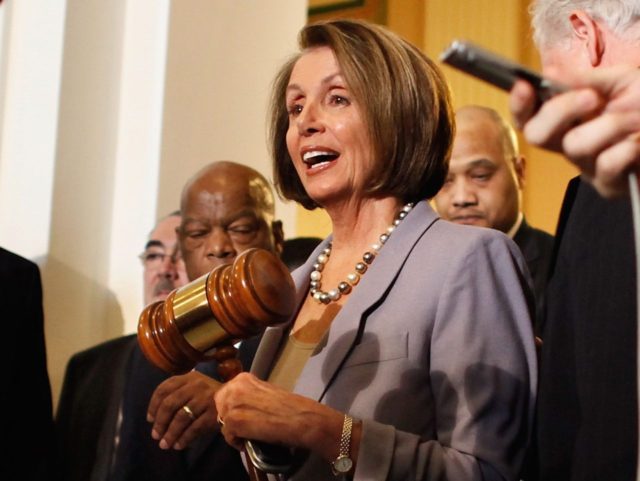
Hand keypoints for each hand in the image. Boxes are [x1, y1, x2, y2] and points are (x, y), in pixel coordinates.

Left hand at [146, 370, 221, 449]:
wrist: (237, 399)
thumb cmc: (210, 395)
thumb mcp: (194, 387)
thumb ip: (177, 394)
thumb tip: (155, 419)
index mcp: (189, 377)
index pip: (164, 388)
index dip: (153, 405)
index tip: (149, 419)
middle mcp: (196, 385)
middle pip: (170, 404)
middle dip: (160, 422)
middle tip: (155, 435)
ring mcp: (205, 399)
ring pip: (181, 418)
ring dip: (170, 433)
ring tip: (165, 444)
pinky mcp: (214, 413)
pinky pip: (195, 428)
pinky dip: (184, 438)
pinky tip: (179, 445)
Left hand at [214, 372, 351, 463]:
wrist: (300, 418)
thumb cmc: (289, 406)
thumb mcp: (266, 392)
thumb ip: (250, 395)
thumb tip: (242, 407)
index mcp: (243, 378)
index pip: (226, 393)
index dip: (233, 406)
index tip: (244, 415)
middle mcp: (234, 387)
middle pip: (220, 406)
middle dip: (229, 417)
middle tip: (244, 427)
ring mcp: (232, 404)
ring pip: (223, 422)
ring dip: (234, 431)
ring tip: (249, 435)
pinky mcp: (233, 422)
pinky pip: (227, 436)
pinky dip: (237, 442)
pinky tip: (250, 441)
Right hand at [510, 65, 639, 197]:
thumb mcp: (620, 80)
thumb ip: (584, 79)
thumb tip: (549, 73)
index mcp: (566, 119)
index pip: (528, 117)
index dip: (520, 105)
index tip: (525, 86)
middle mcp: (569, 143)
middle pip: (536, 135)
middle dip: (559, 111)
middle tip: (590, 97)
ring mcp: (586, 166)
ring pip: (575, 145)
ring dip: (610, 125)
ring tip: (637, 118)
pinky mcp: (608, 185)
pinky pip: (605, 164)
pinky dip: (627, 148)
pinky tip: (638, 143)